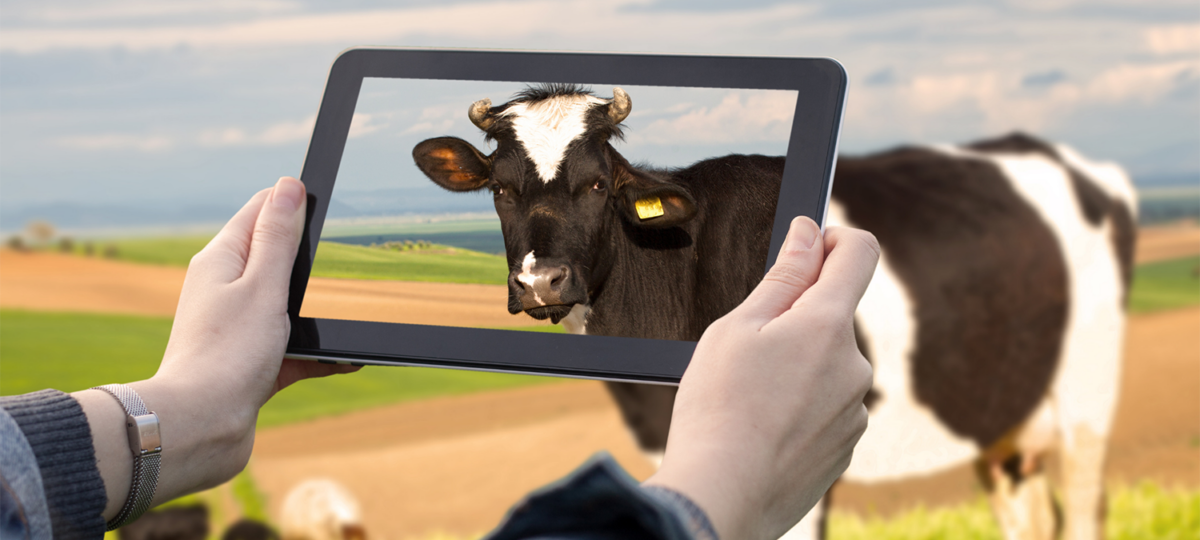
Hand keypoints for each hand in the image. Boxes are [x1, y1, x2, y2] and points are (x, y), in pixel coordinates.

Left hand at [75, 177, 358, 518]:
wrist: (201, 427)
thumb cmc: (228, 354)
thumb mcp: (264, 284)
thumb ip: (279, 236)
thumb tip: (288, 186)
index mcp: (221, 261)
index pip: (258, 211)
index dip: (291, 203)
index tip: (324, 199)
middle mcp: (224, 291)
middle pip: (275, 260)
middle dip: (309, 263)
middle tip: (343, 264)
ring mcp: (237, 330)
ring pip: (287, 310)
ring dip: (319, 315)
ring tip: (352, 322)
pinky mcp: (250, 367)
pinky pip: (293, 352)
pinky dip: (320, 355)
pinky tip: (349, 362)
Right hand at [643, 217, 878, 539]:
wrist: (723, 496)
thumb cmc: (717, 409)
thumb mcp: (736, 328)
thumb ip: (782, 277)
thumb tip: (807, 234)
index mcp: (827, 325)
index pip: (858, 253)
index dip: (833, 237)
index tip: (807, 246)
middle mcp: (854, 365)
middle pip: (833, 315)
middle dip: (797, 318)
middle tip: (747, 346)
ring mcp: (855, 410)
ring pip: (826, 365)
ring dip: (797, 366)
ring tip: (749, 397)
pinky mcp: (846, 445)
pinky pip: (826, 407)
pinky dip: (799, 406)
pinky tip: (762, 426)